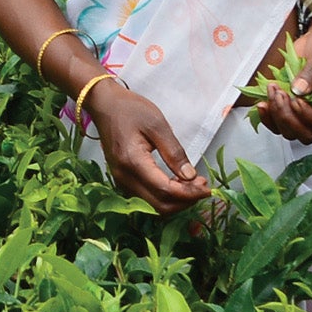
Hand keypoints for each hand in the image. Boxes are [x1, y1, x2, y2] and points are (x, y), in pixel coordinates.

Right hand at [84, 78, 213, 213]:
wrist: (104, 105)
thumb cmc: (130, 110)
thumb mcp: (157, 125)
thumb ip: (174, 152)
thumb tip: (190, 176)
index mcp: (133, 162)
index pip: (165, 190)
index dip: (189, 193)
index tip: (207, 187)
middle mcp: (124, 177)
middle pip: (159, 206)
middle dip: (185, 201)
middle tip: (202, 185)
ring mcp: (121, 180)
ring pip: (153, 206)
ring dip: (175, 201)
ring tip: (192, 184)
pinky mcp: (122, 180)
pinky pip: (146, 199)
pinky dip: (164, 197)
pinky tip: (176, 184)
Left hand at [249, 17, 311, 144]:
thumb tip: (299, 89)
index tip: (298, 101)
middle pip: (307, 133)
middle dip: (289, 118)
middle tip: (281, 94)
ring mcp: (306, 112)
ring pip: (290, 130)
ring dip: (277, 115)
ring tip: (272, 91)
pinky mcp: (290, 107)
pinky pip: (278, 122)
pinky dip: (268, 116)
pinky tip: (262, 102)